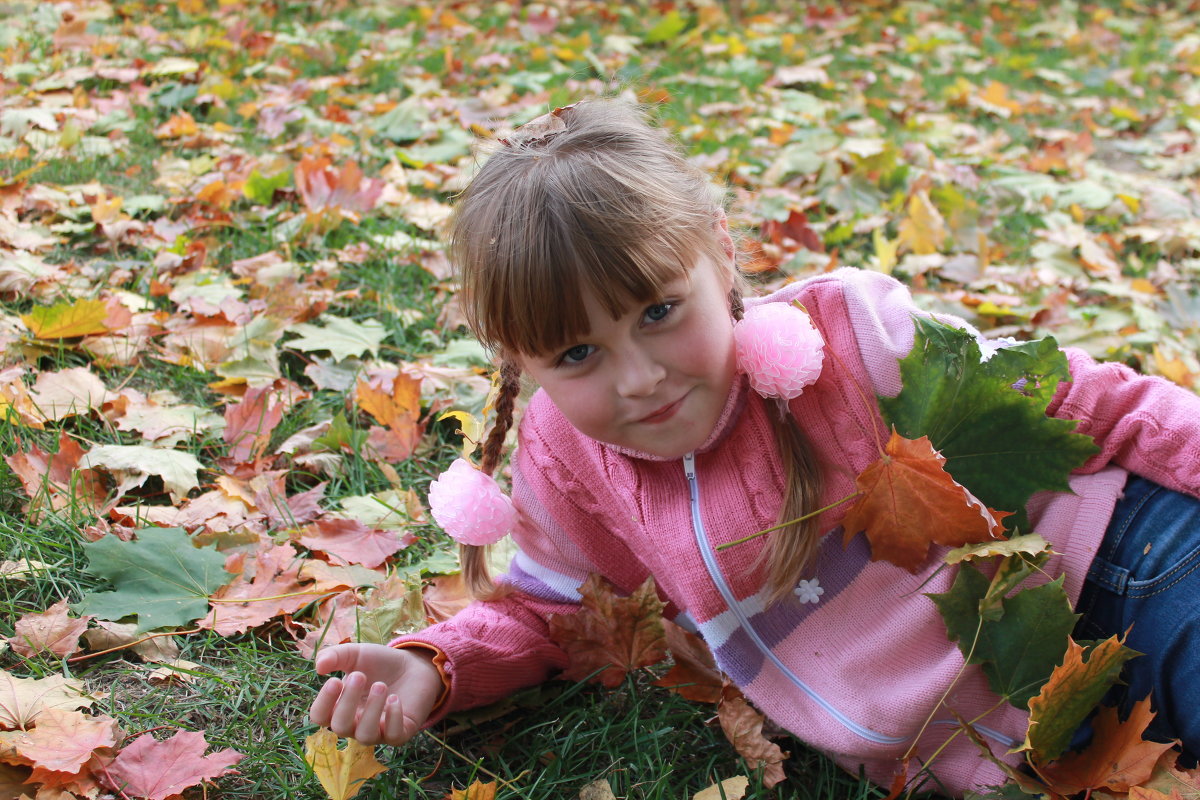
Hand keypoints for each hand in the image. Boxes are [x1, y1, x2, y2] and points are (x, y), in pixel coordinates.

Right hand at [309, 643, 443, 745]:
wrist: (413, 664)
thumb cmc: (378, 663)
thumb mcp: (355, 654)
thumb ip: (335, 656)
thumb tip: (318, 667)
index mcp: (339, 707)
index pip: (320, 716)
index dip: (323, 702)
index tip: (335, 680)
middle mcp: (355, 724)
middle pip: (340, 727)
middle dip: (348, 702)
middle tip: (359, 676)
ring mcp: (377, 732)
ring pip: (365, 736)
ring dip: (372, 710)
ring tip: (381, 685)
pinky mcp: (400, 733)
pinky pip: (393, 736)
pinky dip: (393, 718)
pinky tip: (395, 698)